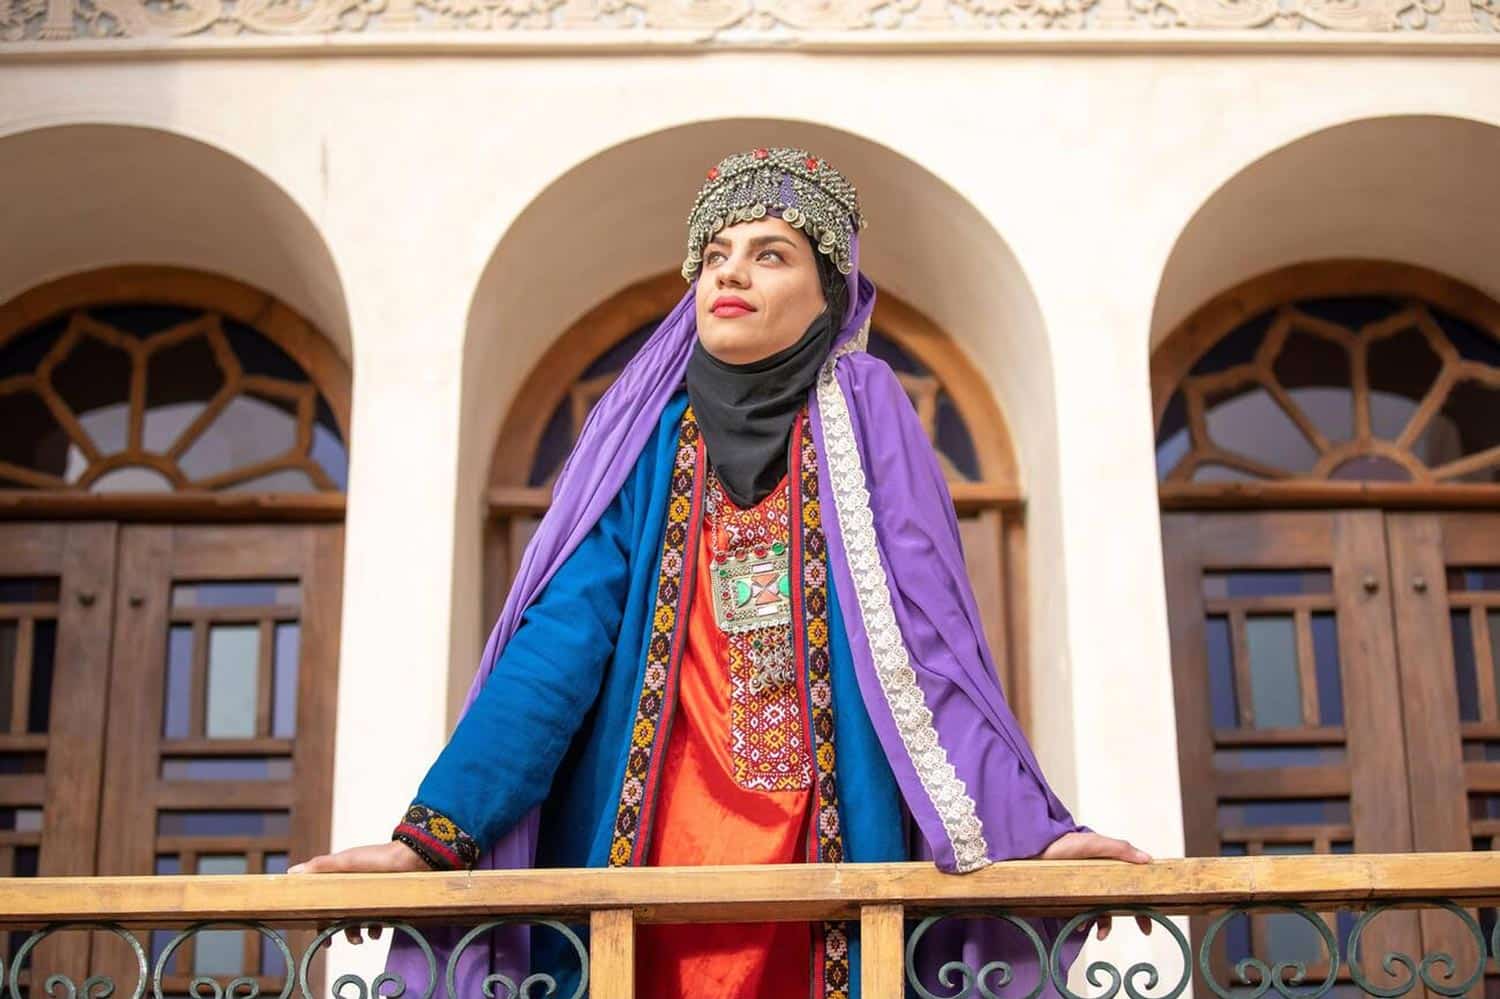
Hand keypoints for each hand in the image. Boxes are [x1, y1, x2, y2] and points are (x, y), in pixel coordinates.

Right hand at [287, 842, 429, 944]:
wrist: (413, 857)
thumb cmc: (378, 857)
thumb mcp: (347, 861)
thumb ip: (320, 867)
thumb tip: (291, 873)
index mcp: (341, 878)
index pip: (324, 902)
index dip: (319, 918)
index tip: (319, 933)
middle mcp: (354, 887)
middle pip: (339, 914)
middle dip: (337, 930)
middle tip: (335, 943)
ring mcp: (371, 894)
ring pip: (358, 920)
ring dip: (356, 932)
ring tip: (361, 939)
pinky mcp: (387, 900)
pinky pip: (378, 920)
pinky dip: (376, 928)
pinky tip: (377, 932)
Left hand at [1038, 831, 1153, 940]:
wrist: (1033, 850)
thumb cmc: (1063, 843)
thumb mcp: (1094, 843)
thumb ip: (1119, 849)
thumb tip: (1147, 859)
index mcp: (1109, 866)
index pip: (1132, 884)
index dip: (1145, 899)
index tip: (1153, 914)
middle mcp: (1099, 880)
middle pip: (1122, 900)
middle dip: (1134, 916)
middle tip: (1145, 929)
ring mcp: (1085, 890)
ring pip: (1103, 912)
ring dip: (1105, 924)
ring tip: (1100, 932)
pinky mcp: (1071, 899)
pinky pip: (1082, 916)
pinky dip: (1085, 923)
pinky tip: (1080, 925)